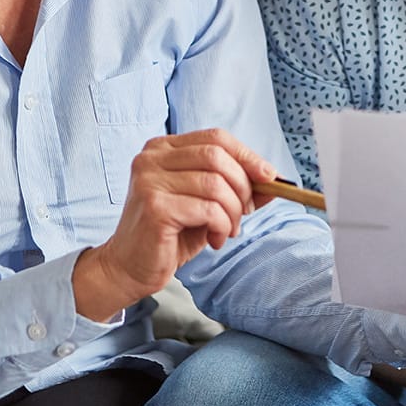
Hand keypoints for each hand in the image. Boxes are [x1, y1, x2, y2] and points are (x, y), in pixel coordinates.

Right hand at [74, 128, 278, 320]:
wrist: (130, 267)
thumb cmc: (170, 233)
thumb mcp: (208, 204)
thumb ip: (237, 188)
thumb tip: (275, 180)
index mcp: (163, 148)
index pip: (216, 137)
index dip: (247, 155)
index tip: (269, 177)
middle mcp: (151, 158)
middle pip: (218, 156)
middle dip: (243, 186)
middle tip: (244, 212)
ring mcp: (150, 181)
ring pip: (216, 184)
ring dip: (232, 212)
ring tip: (227, 230)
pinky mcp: (155, 207)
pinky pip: (208, 209)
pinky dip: (221, 225)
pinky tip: (214, 239)